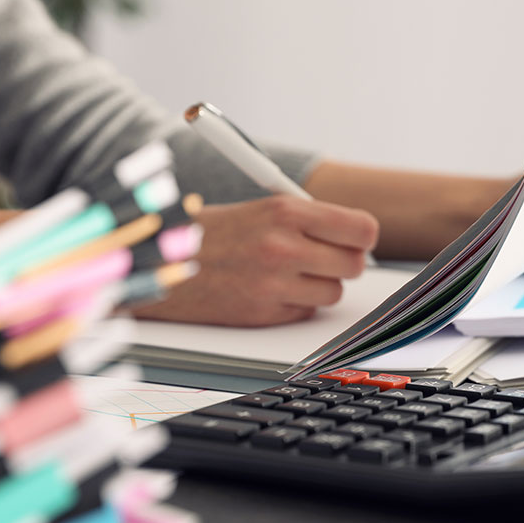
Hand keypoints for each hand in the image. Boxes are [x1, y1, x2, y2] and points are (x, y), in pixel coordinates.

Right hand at [133, 195, 379, 326]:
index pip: (362, 230)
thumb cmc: (214, 232)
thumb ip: (310, 220)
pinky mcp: (263, 314)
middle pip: (353, 265)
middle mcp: (284, 247)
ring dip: (317, 286)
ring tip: (288, 273)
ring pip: (332, 293)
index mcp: (286, 212)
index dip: (361, 238)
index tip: (355, 240)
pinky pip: (304, 312)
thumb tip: (359, 237)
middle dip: (342, 263)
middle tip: (322, 257)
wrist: (161, 260)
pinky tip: (268, 289)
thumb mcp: (264, 209)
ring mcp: (273, 284)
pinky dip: (293, 304)